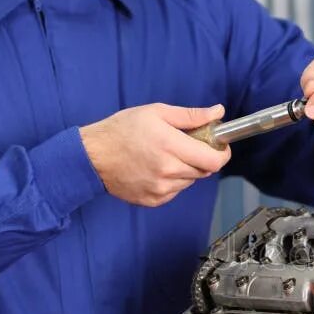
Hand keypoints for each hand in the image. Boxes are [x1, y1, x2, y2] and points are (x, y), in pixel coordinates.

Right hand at [80, 103, 229, 206]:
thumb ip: (191, 115)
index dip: (222, 154)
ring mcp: (161, 188)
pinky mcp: (154, 200)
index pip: (214, 160)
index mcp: (171, 146)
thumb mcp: (156, 113)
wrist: (92, 156)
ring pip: (190, 181)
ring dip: (186, 169)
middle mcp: (169, 171)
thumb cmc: (121, 130)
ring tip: (165, 156)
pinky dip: (173, 181)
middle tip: (187, 146)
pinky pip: (175, 191)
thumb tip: (218, 113)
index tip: (219, 146)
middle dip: (202, 158)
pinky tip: (156, 169)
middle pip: (204, 171)